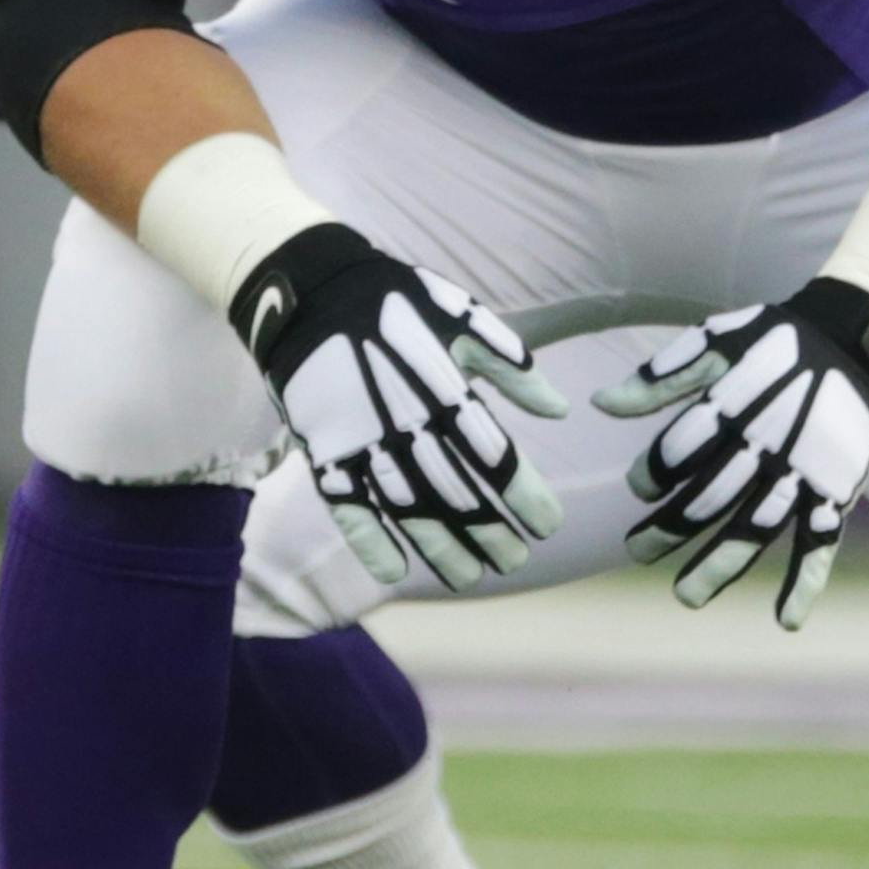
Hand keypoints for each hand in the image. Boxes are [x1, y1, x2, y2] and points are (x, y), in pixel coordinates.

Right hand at [232, 225, 564, 593]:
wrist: (308, 291)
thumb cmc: (395, 302)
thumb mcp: (461, 316)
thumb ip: (510, 365)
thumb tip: (561, 410)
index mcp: (445, 389)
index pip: (495, 457)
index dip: (525, 496)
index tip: (550, 524)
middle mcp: (405, 424)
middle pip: (456, 495)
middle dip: (491, 533)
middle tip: (517, 560)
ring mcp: (361, 442)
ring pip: (407, 511)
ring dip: (441, 549)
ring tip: (472, 577)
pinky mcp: (324, 452)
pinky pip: (346, 507)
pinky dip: (369, 542)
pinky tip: (395, 571)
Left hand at [594, 278, 868, 628]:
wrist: (861, 340)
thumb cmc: (780, 340)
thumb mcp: (720, 339)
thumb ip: (662, 375)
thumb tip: (599, 403)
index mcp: (734, 404)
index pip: (679, 452)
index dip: (651, 475)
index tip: (641, 489)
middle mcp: (766, 442)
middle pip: (708, 497)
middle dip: (667, 530)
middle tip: (637, 551)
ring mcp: (803, 471)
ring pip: (755, 528)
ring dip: (720, 566)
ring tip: (685, 596)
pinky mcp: (836, 490)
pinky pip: (821, 541)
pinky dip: (806, 581)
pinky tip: (785, 620)